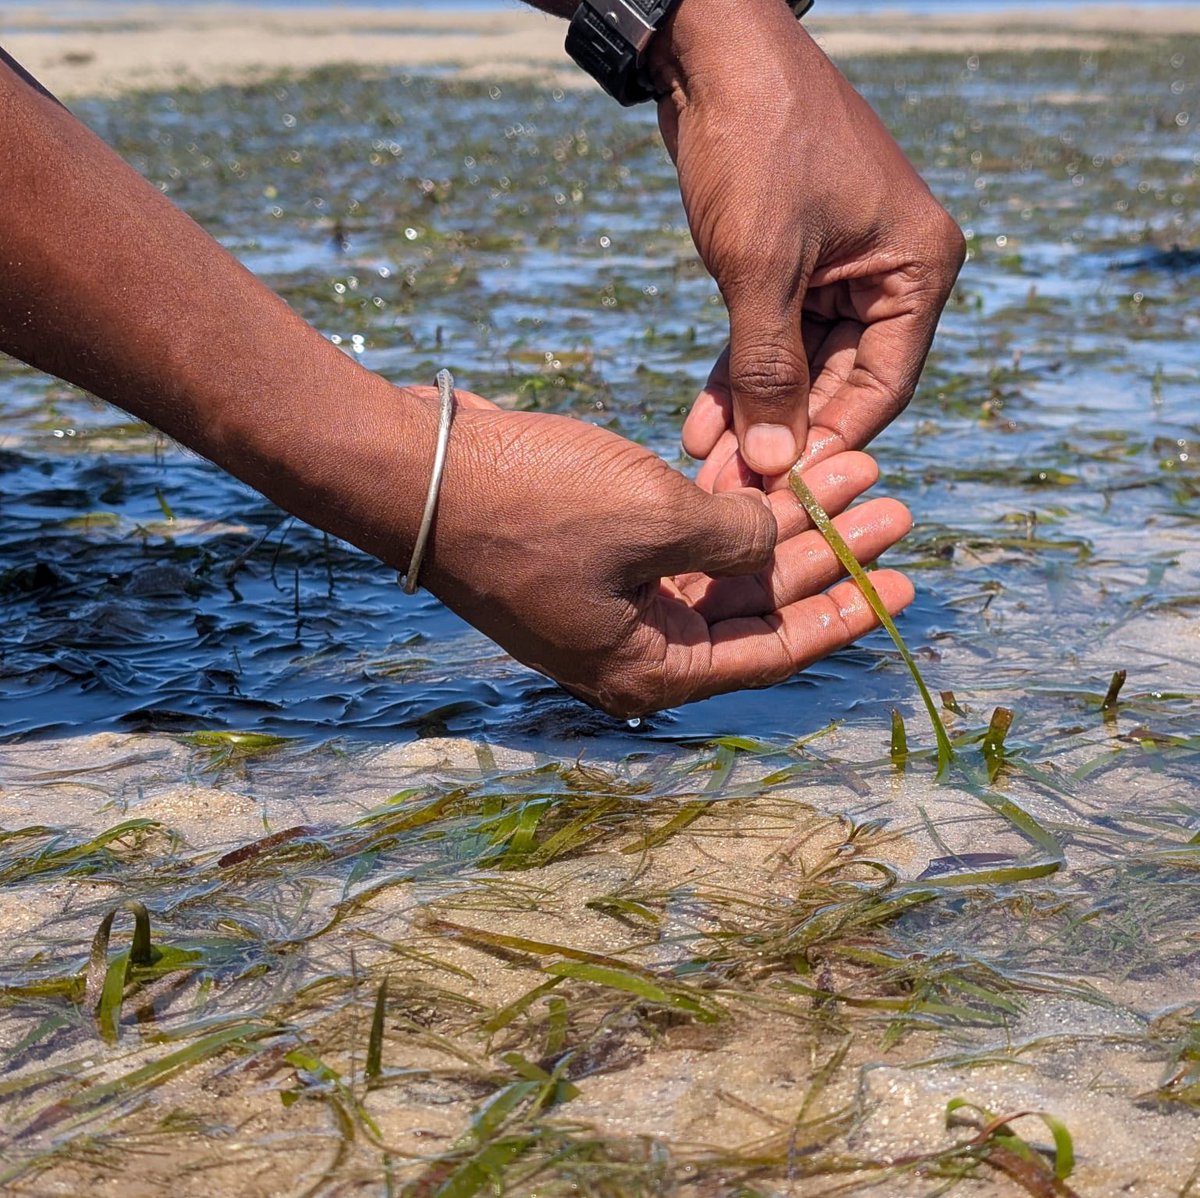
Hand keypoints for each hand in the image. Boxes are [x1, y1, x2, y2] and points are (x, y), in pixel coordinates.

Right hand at [414, 406, 911, 716]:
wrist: (417, 470)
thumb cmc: (531, 503)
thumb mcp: (654, 519)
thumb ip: (738, 539)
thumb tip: (773, 540)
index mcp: (651, 667)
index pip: (774, 652)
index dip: (846, 615)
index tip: (905, 584)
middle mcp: (634, 647)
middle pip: (755, 606)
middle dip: (826, 553)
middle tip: (893, 507)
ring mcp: (610, 600)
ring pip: (722, 567)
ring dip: (783, 520)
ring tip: (850, 474)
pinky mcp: (591, 554)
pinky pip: (680, 541)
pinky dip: (726, 509)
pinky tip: (772, 473)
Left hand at [650, 0, 964, 481]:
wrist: (711, 52)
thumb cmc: (754, 144)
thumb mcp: (760, 269)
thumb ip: (767, 371)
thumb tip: (777, 465)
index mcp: (916, 269)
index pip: (883, 386)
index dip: (830, 444)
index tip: (787, 496)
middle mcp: (888, 273)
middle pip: (837, 384)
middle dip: (781, 437)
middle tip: (731, 490)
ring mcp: (839, 270)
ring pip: (796, 367)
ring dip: (752, 415)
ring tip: (707, 465)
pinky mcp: (791, 265)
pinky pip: (767, 338)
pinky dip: (736, 377)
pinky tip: (703, 422)